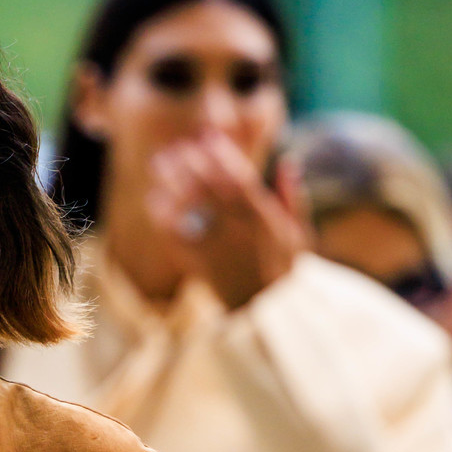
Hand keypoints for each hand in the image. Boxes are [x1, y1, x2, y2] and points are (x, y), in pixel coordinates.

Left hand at [146, 134, 306, 310]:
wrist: (266, 314)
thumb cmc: (283, 271)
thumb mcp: (298, 233)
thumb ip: (291, 198)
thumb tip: (290, 164)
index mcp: (262, 216)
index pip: (238, 176)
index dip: (221, 154)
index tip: (206, 138)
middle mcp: (236, 228)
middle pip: (208, 186)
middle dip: (190, 163)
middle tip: (174, 149)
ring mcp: (215, 246)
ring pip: (188, 206)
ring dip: (170, 182)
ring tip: (159, 164)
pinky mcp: (198, 264)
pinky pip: (175, 236)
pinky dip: (163, 216)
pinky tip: (154, 200)